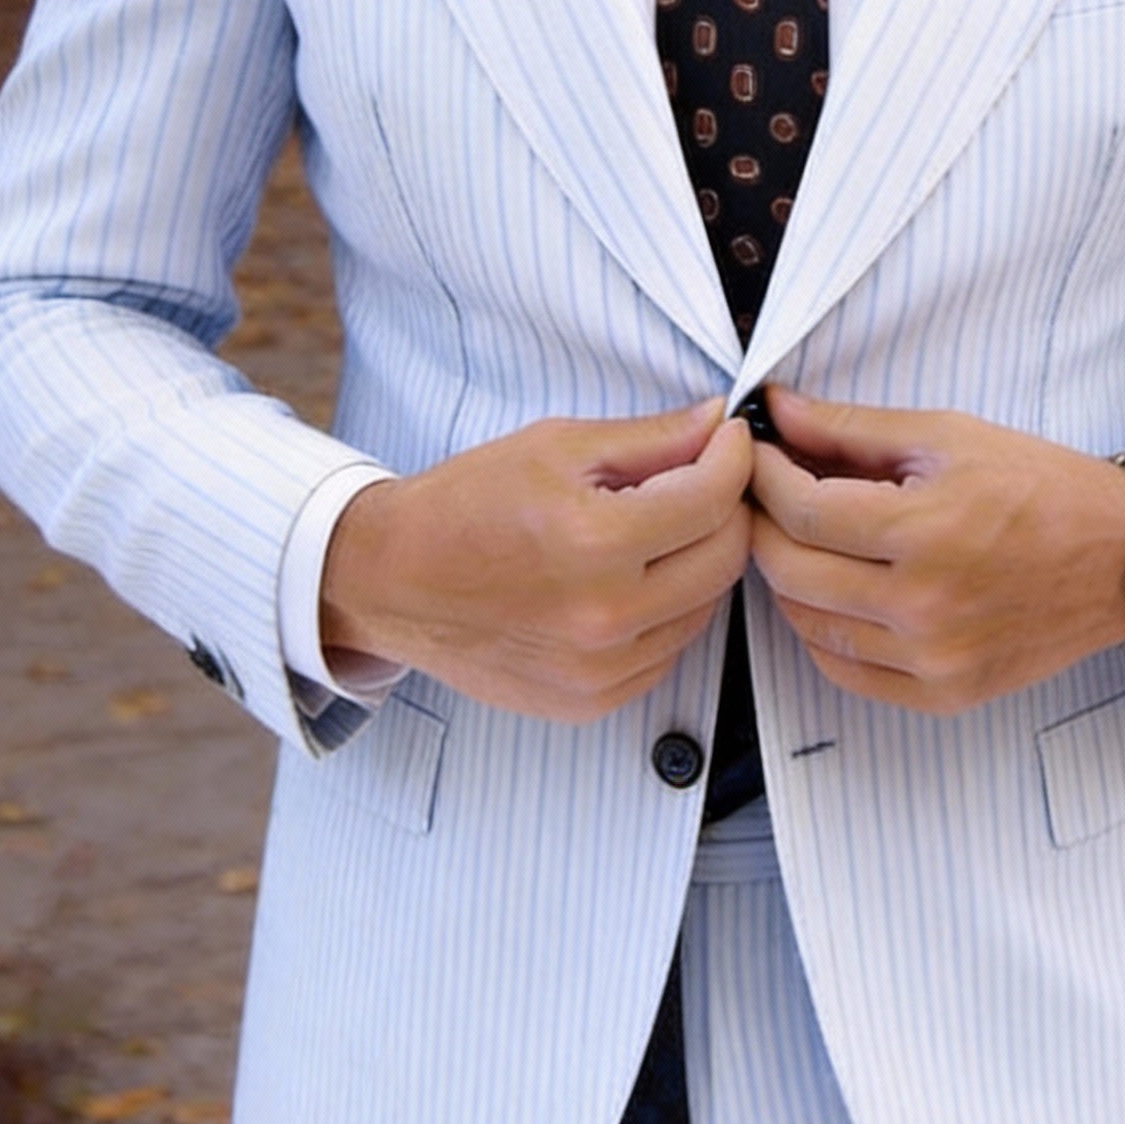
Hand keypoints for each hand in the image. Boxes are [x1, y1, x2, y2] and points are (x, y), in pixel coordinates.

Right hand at [320, 399, 753, 722]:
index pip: (713, 499)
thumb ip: (651, 439)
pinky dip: (667, 610)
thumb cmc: (465, 505)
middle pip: (725, 558)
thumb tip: (717, 422)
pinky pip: (669, 650)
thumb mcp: (556, 447)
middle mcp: (603, 616)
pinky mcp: (593, 701)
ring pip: (705, 607)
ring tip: (655, 529)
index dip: (733, 457)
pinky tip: (629, 580)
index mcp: (593, 542)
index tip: (728, 438)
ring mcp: (600, 670)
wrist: (392, 581)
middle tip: (702, 478)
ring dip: (698, 561)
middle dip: (726, 508)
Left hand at [749, 386, 1124, 714]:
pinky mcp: (945, 692)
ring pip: (808, 625)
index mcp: (926, 531)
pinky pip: (844, 671)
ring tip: (803, 539)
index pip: (801, 511)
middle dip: (762, 525)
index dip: (763, 478)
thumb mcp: (948, 436)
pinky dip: (821, 631)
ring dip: (788, 578)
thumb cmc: (1042, 487)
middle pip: (791, 571)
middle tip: (765, 495)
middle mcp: (925, 605)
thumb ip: (852, 429)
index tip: (756, 455)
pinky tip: (832, 593)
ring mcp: (934, 659)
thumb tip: (776, 410)